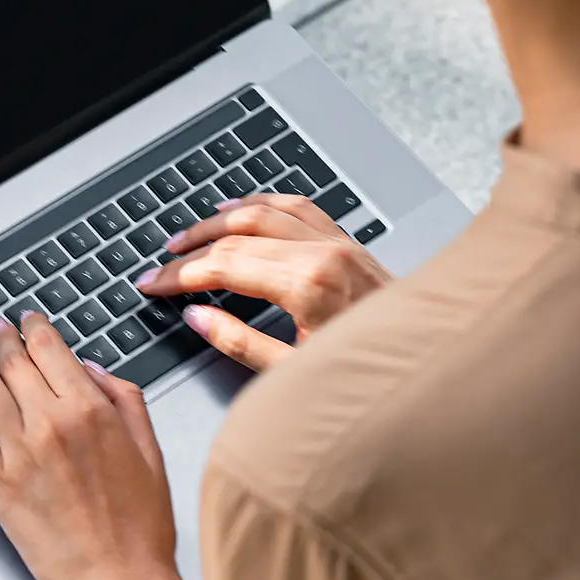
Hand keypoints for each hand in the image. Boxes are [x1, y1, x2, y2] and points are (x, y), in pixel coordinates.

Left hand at [0, 310, 179, 579]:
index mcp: (92, 409)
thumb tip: (90, 368)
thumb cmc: (140, 526)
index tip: (26, 319)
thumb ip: (123, 398)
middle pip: (14, 361)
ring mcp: (19, 452)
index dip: (34, 327)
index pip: (52, 349)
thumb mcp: (149, 449)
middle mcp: (51, 422)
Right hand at [134, 193, 391, 369]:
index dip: (181, 276)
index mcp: (307, 285)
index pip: (224, 268)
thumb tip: (198, 317)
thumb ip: (240, 343)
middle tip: (161, 266)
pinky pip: (297, 207)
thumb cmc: (367, 375)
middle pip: (237, 237)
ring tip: (187, 236)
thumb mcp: (294, 372)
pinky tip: (239, 208)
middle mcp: (322, 253)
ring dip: (218, 221)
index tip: (155, 285)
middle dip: (191, 251)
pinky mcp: (348, 242)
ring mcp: (337, 242)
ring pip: (263, 212)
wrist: (423, 363)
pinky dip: (261, 204)